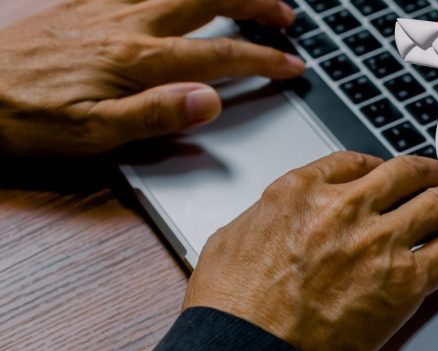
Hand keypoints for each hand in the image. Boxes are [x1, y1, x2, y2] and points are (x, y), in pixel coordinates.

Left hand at [0, 0, 303, 155]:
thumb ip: (156, 114)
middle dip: (255, 3)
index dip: (261, 58)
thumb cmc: (31, 117)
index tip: (290, 64)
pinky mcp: (88, 4)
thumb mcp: (96, 133)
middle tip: (285, 14)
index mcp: (137, 61)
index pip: (218, 54)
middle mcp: (127, 23)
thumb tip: (208, 100)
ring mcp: (107, 7)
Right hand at [184, 153, 437, 350]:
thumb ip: (262, 221)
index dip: (382, 166)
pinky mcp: (401, 283)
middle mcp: (342, 208)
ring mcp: (375, 242)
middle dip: (432, 173)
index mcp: (298, 193)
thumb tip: (273, 221)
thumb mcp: (229, 243)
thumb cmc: (231, 310)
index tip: (393, 174)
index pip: (355, 162)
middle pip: (406, 173)